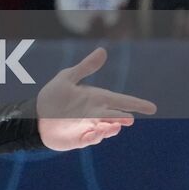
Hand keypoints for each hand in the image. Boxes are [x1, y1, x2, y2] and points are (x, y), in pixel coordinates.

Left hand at [35, 48, 154, 150]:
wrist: (36, 115)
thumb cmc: (53, 95)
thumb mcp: (68, 77)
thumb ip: (86, 67)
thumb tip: (103, 50)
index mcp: (97, 99)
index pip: (120, 101)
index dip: (136, 104)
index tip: (152, 107)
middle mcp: (97, 114)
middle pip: (116, 116)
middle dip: (123, 118)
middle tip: (129, 118)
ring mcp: (90, 127)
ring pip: (106, 129)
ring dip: (110, 128)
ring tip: (114, 125)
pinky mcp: (81, 139)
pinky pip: (92, 139)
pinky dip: (96, 136)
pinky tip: (97, 132)